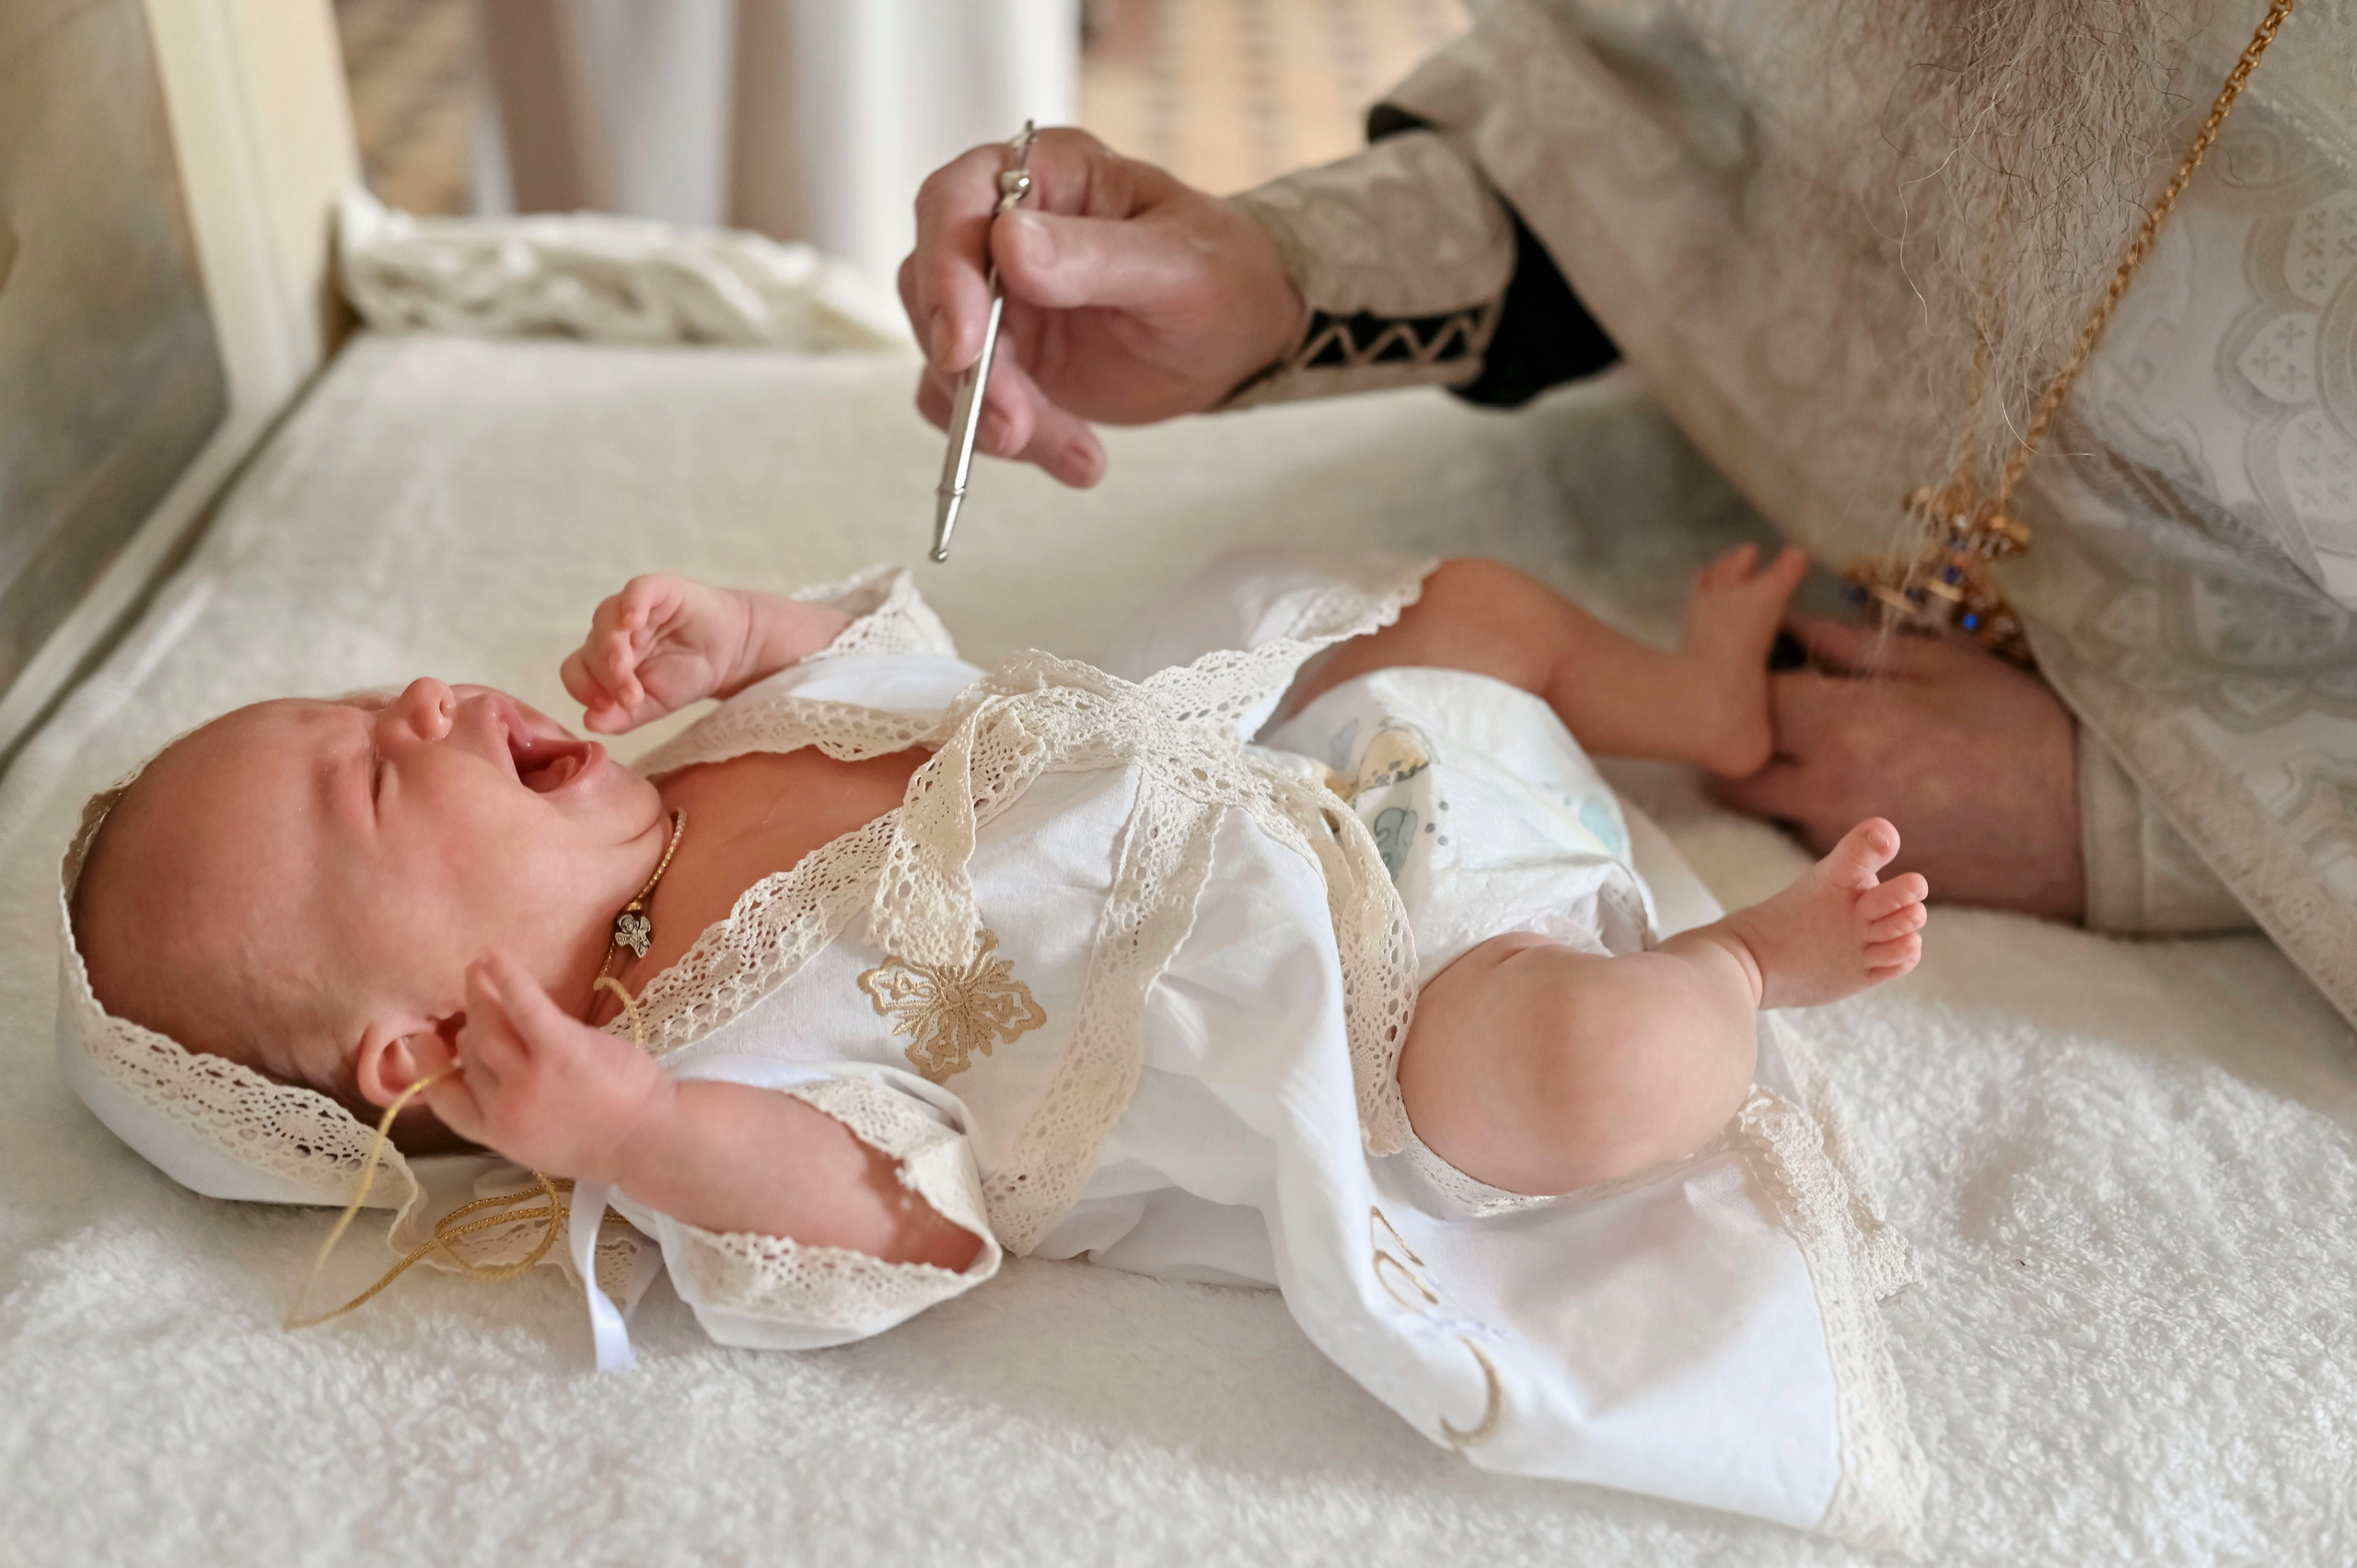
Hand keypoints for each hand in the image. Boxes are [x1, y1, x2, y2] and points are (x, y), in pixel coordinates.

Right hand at [421, 953, 673, 1186]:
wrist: (651, 1140)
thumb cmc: (604, 1138)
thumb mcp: (540, 1142)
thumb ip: (509, 1113)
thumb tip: (483, 1076)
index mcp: (497, 1135)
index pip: (445, 1097)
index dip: (431, 1067)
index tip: (424, 1042)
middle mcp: (504, 1108)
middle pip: (470, 1052)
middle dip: (471, 1026)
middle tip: (478, 1003)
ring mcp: (529, 1078)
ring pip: (487, 1025)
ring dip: (479, 995)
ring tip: (478, 971)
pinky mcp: (559, 1049)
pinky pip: (522, 1005)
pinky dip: (506, 977)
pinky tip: (492, 955)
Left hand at [562, 575, 751, 732]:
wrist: (730, 653)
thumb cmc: (686, 676)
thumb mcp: (654, 705)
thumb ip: (623, 716)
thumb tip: (590, 723)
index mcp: (603, 660)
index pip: (576, 672)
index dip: (584, 690)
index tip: (604, 708)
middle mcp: (611, 632)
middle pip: (591, 649)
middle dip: (607, 676)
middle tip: (631, 696)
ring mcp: (632, 609)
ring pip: (605, 620)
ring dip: (613, 647)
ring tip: (627, 668)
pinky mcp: (658, 590)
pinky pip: (637, 591)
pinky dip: (632, 603)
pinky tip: (634, 620)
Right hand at [901, 127, 1304, 486]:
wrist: (1243, 336)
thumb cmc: (1223, 275)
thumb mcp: (1178, 264)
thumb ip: (1095, 255)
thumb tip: (1008, 243)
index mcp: (1044, 177)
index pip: (952, 203)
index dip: (943, 272)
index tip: (961, 344)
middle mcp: (1004, 233)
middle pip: (931, 291)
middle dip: (970, 370)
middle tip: (1015, 426)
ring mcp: (1000, 301)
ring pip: (946, 361)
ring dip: (994, 417)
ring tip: (1074, 452)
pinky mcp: (1006, 362)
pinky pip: (971, 405)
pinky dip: (1013, 442)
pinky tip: (1079, 457)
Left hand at [1714, 617, 2084, 920]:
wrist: (2084, 824)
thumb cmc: (2019, 728)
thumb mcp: (1941, 665)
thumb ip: (1853, 646)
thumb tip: (1791, 624)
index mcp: (1843, 724)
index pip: (1750, 697)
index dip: (1751, 676)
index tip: (1771, 664)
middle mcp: (1825, 787)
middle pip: (1735, 767)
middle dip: (1739, 738)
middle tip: (1772, 712)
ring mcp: (1839, 836)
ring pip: (1765, 807)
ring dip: (1772, 777)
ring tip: (1817, 748)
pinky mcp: (1860, 870)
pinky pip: (1806, 836)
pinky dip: (1809, 811)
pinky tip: (1854, 788)